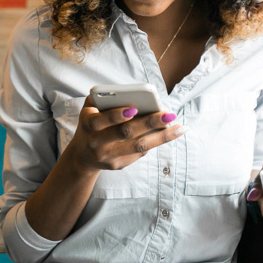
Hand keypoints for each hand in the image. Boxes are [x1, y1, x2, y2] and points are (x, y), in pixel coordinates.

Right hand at [65, 95, 186, 172]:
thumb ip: (104, 98)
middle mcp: (96, 143)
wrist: (83, 154)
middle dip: (149, 123)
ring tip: (179, 127)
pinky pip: (140, 153)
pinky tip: (170, 134)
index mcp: (87, 125)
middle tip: (169, 114)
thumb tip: (136, 97)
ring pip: (138, 147)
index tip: (134, 108)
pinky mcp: (118, 165)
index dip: (116, 115)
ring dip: (161, 137)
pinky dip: (156, 141)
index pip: (100, 121)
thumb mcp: (90, 108)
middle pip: (125, 133)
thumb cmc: (92, 121)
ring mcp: (108, 157)